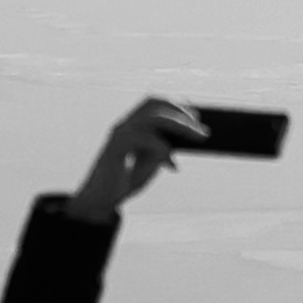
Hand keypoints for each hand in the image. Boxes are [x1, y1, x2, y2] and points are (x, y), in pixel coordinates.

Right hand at [70, 98, 210, 223]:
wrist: (101, 200)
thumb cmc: (127, 179)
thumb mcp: (152, 161)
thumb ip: (165, 147)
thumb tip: (189, 138)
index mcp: (133, 124)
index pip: (155, 102)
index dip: (177, 104)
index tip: (197, 114)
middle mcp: (126, 124)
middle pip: (155, 103)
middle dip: (182, 111)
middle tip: (201, 128)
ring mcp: (121, 133)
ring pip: (154, 117)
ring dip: (181, 124)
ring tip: (199, 137)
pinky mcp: (117, 146)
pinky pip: (147, 140)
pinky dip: (165, 150)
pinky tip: (173, 166)